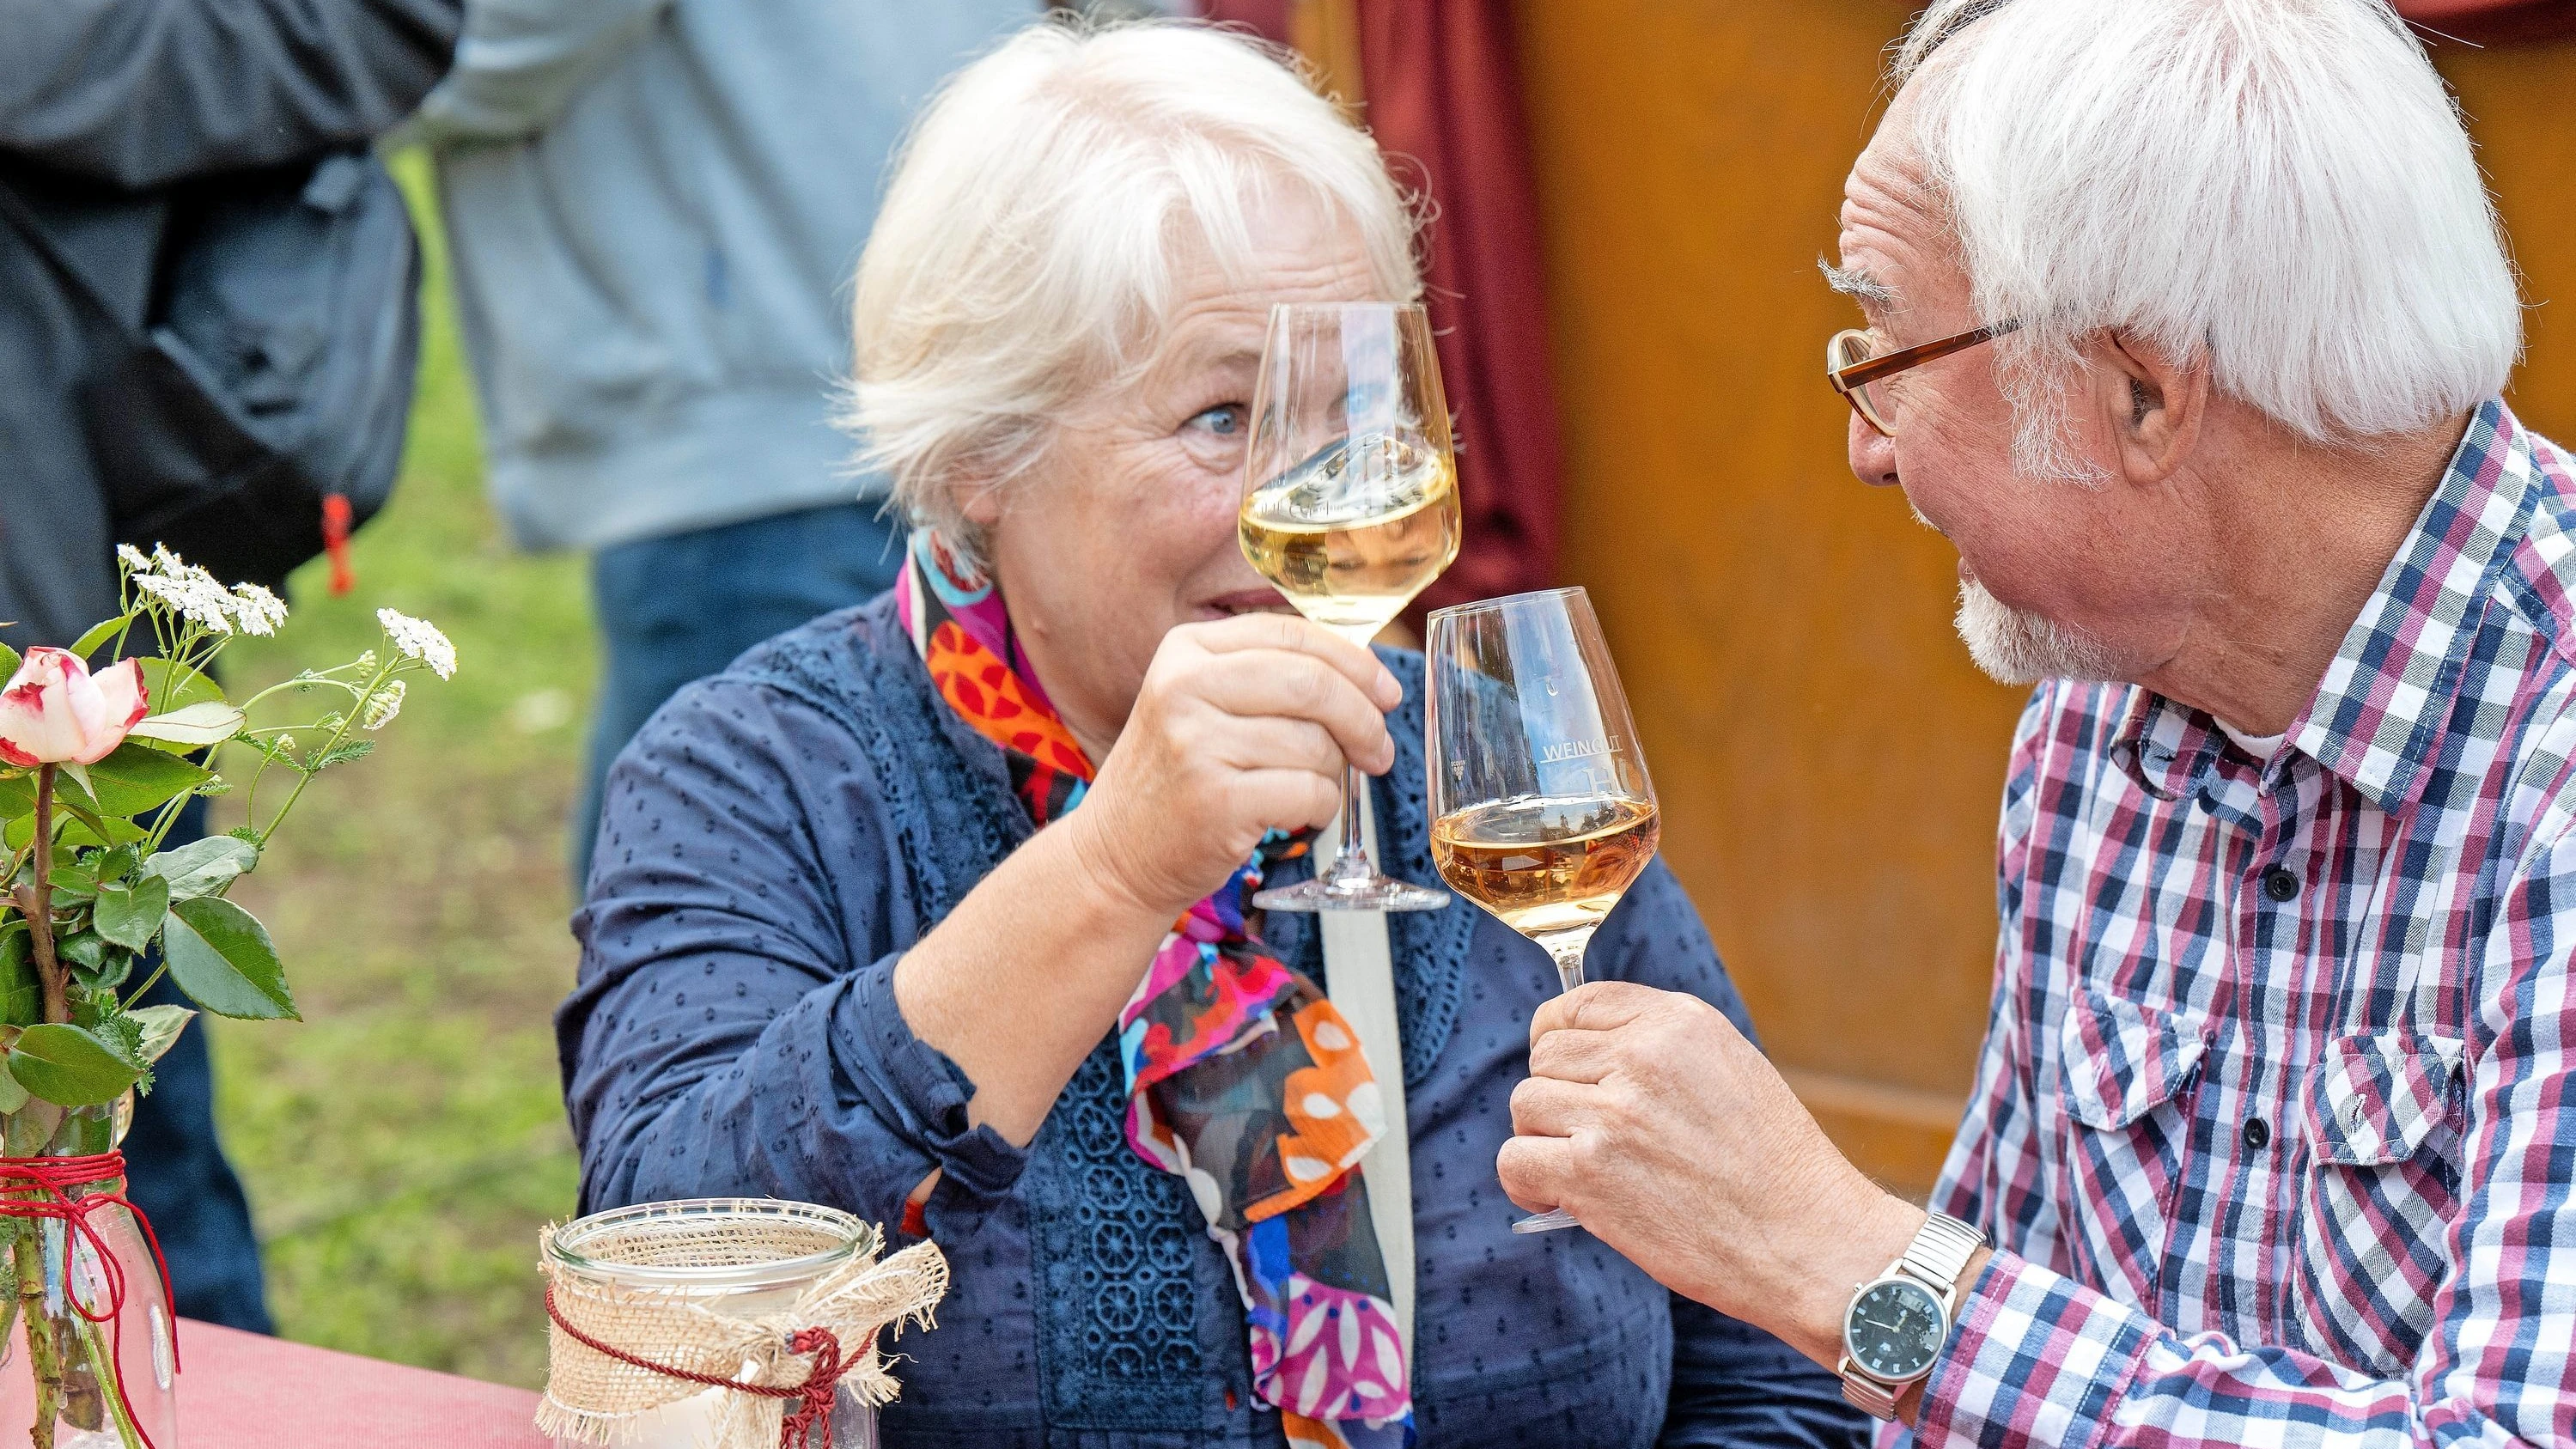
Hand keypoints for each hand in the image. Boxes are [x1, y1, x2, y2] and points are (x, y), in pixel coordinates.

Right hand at [1066, 612, 1398, 918]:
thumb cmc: (1177, 779)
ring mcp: (1196, 743)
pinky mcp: (1216, 800)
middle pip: (1313, 683)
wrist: (1116, 855)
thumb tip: (1367, 674)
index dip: (1353, 661)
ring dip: (1334, 773)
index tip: (1386, 692)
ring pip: (1316, 744)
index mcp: (1186, 650)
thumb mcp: (1200, 704)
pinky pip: (1309, 792)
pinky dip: (1322, 807)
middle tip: (1378, 750)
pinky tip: (1299, 814)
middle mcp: (1185, 687)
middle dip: (1363, 719)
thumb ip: (1267, 676)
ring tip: (1310, 788)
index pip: (1292, 633)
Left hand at [1497, 981, 1923, 1367]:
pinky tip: (1560, 1199)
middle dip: (1559, 1098)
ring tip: (1586, 1172)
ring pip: (1525, 1105)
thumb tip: (1580, 1054)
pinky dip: (1528, 1183)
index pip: (1577, 1004)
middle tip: (1591, 1139)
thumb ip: (1659, 1050)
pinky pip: (1515, 1160)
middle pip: (1545, 1058)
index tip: (1565, 1070)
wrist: (1812, 1243)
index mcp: (1678, 1022)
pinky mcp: (1590, 1171)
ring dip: (1544, 1141)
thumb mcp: (1729, 1070)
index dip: (1559, 1039)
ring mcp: (1613, 1112)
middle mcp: (1641, 1055)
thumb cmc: (1775, 1171)